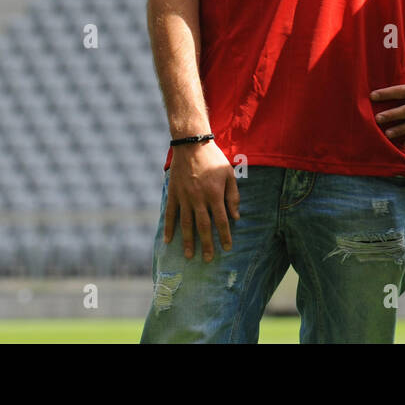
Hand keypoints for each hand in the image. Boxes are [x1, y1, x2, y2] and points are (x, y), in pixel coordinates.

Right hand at [164, 141, 239, 261]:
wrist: (191, 144)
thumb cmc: (213, 158)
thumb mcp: (229, 174)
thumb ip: (233, 196)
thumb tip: (236, 217)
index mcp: (214, 194)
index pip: (221, 221)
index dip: (225, 236)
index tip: (227, 248)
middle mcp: (198, 198)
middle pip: (203, 226)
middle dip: (206, 245)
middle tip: (207, 260)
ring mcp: (184, 197)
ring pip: (186, 224)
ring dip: (188, 241)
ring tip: (189, 255)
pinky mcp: (174, 193)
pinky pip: (171, 214)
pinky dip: (169, 228)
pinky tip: (169, 240)